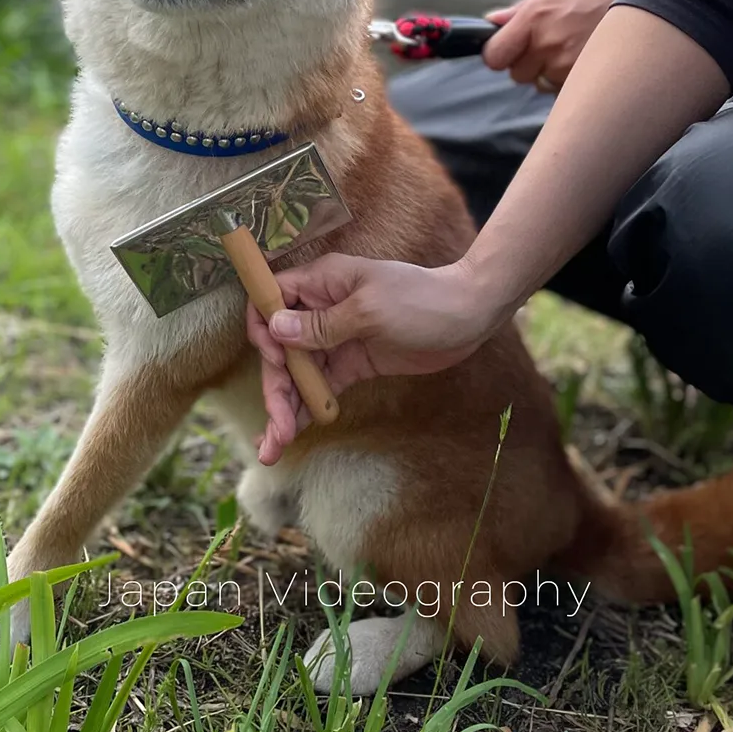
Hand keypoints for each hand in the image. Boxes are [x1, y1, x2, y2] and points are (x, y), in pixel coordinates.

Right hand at [246, 254, 492, 464]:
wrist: (468, 315)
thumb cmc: (420, 299)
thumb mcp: (369, 310)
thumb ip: (322, 324)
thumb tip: (275, 328)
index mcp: (321, 283)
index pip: (271, 300)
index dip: (264, 331)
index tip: (276, 362)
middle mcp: (321, 310)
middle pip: (281, 349)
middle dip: (275, 388)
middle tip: (276, 429)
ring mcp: (336, 339)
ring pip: (298, 373)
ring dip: (284, 407)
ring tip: (274, 448)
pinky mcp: (353, 364)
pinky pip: (322, 387)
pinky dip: (307, 409)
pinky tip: (294, 434)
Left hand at [483, 0, 634, 89]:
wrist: (654, 4)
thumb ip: (522, 11)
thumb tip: (491, 21)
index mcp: (535, 17)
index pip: (495, 56)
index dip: (500, 55)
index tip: (507, 52)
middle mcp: (548, 44)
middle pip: (517, 74)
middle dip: (529, 63)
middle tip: (554, 44)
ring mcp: (567, 67)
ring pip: (541, 85)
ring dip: (551, 73)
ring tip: (578, 49)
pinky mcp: (585, 84)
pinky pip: (563, 92)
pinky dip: (571, 82)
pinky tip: (588, 60)